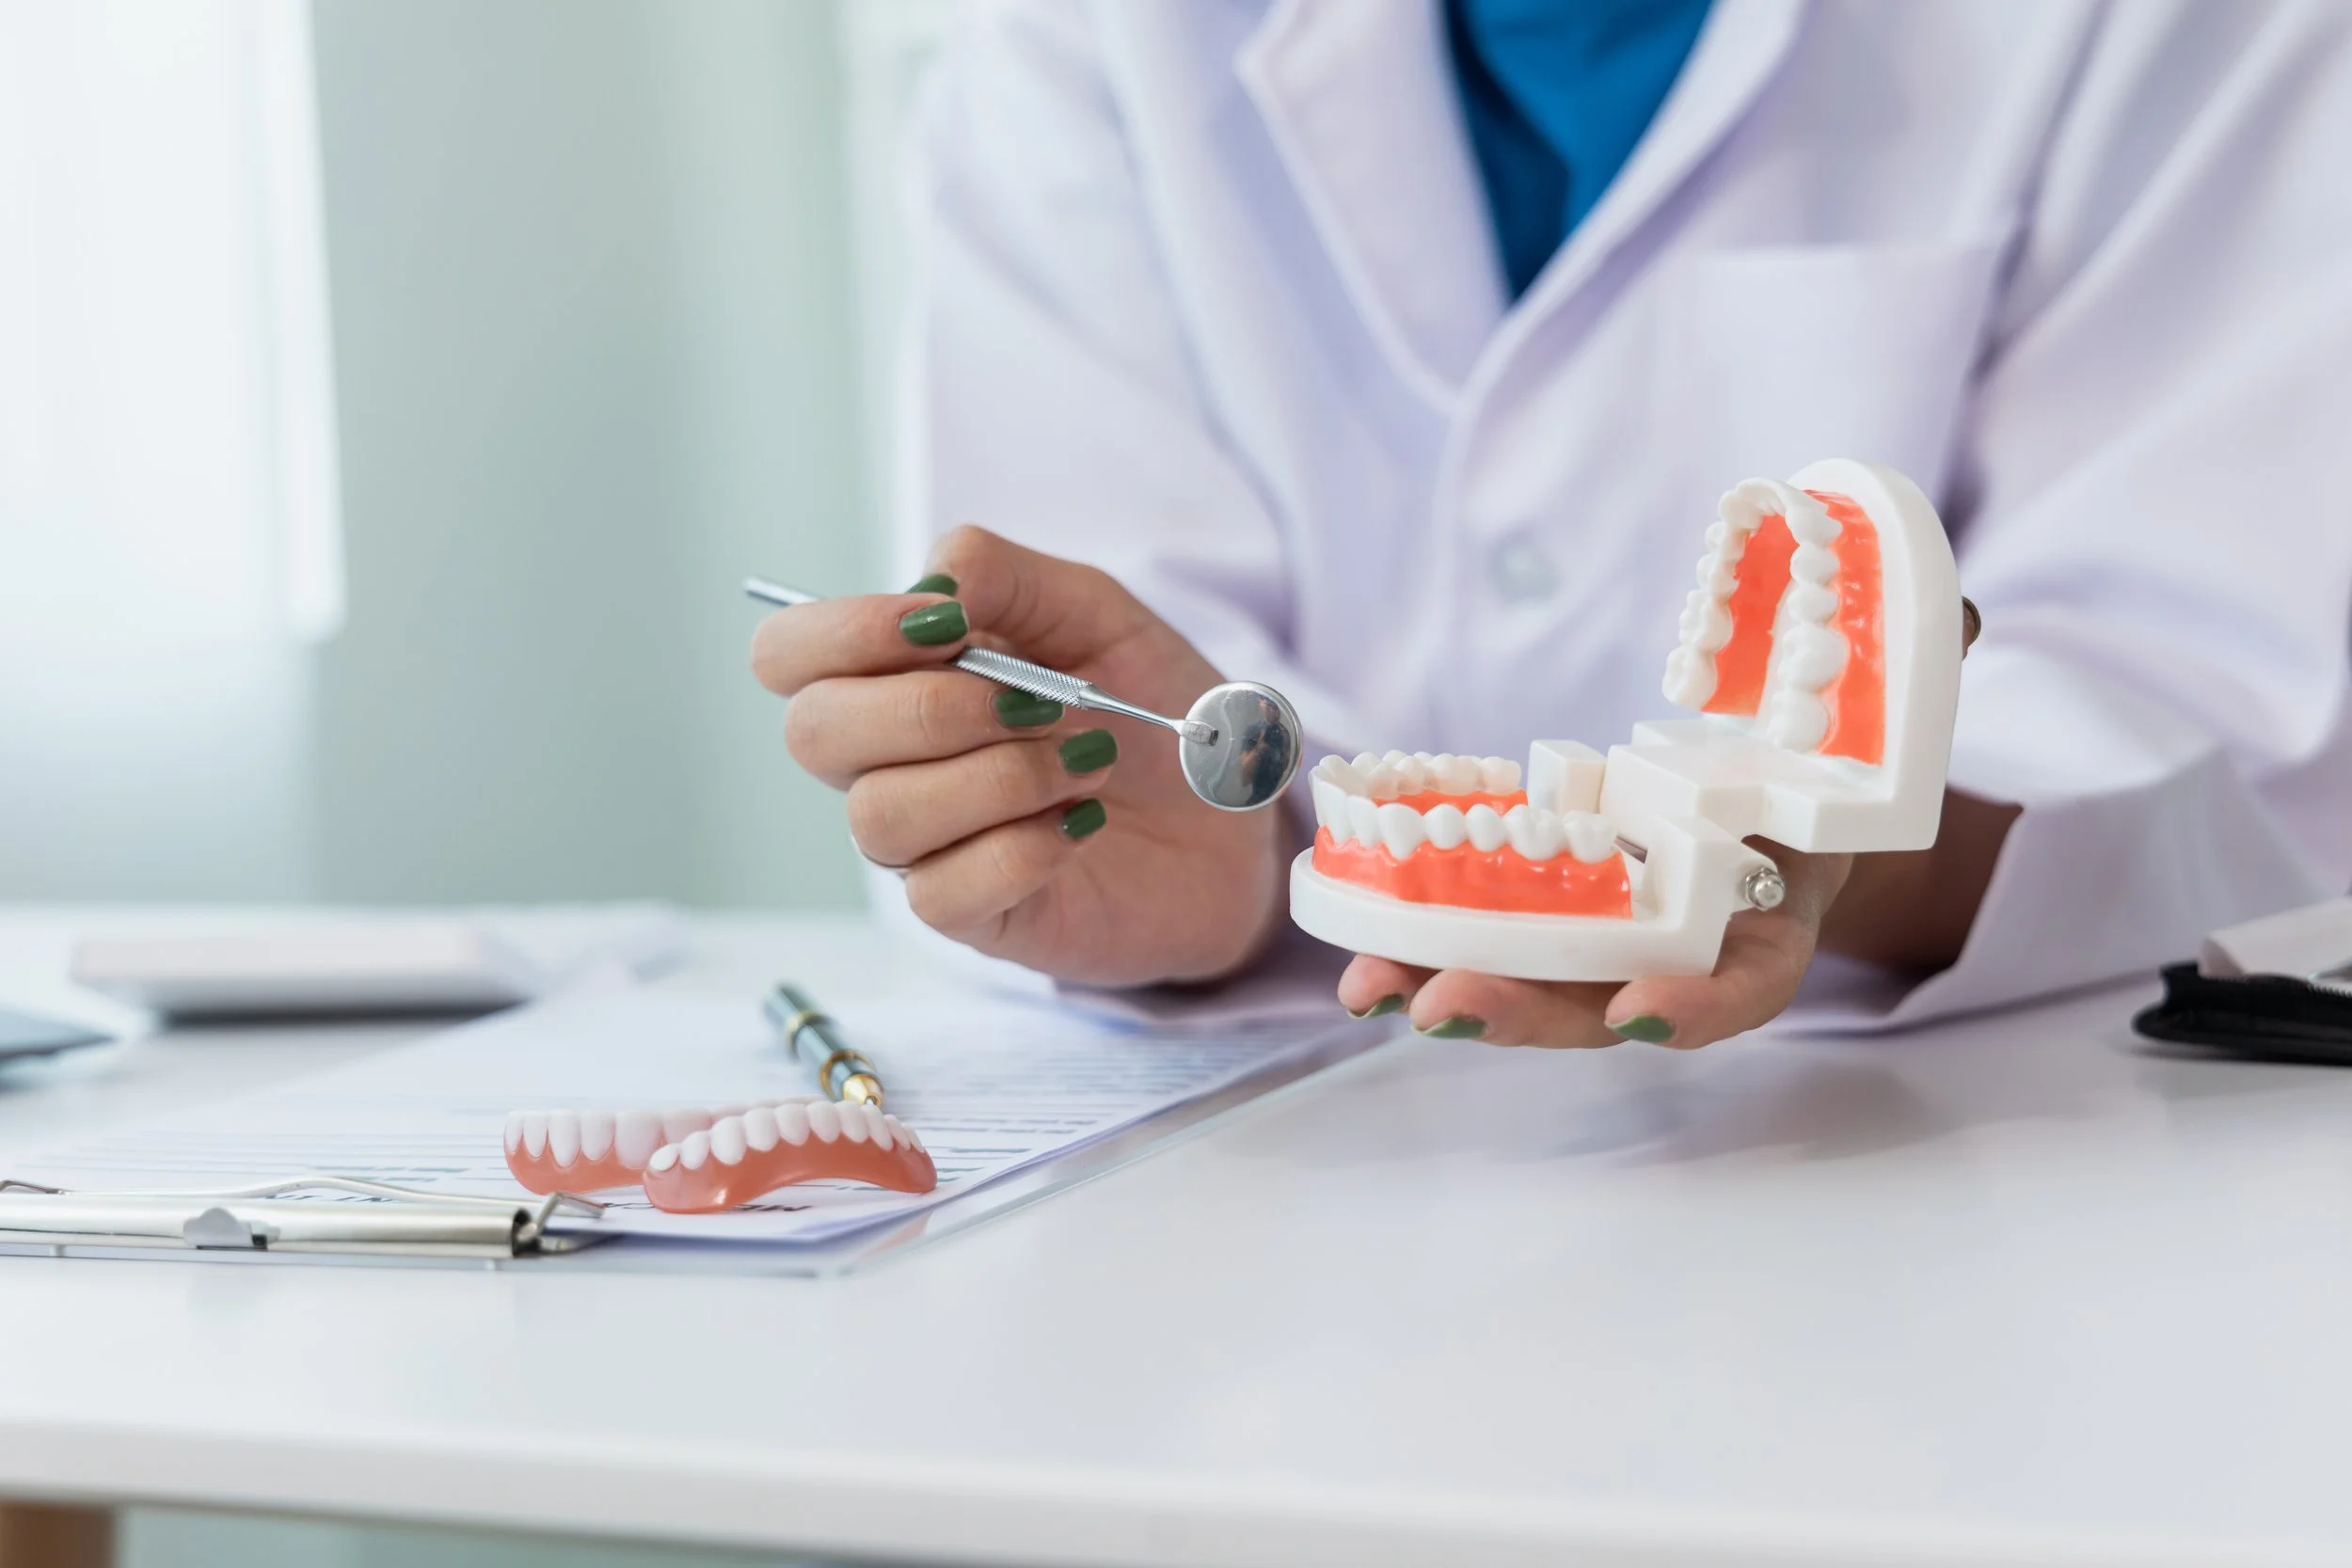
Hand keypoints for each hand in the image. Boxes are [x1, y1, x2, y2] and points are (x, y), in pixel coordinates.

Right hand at [750, 527, 1288, 985]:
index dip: (844, 632)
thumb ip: (1008, 575)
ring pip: (879, 815)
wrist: (1232, 822)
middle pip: (813, 734)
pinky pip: (940, 892)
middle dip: (929, 706)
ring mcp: (925, 847)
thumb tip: (931, 581)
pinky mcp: (973, 918)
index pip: (789, 656)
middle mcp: (890, 764)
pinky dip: (1023, 846)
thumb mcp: (1095, 612)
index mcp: (899, 677)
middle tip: (1038, 701)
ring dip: (997, 776)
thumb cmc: (1149, 712)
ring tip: (1087, 763)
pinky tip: (1082, 823)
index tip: (949, 625)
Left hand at [1331, 596, 1995, 1047]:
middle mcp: (1685, 948)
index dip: (1697, 1006)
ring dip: (1450, 989)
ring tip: (1369, 988)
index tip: (1637, 1012)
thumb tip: (1957, 615)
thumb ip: (1923, 669)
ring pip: (1532, 985)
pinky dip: (1425, 950)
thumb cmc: (1839, 761)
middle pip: (1607, 1001)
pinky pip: (1487, 939)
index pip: (1747, 982)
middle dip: (1527, 1009)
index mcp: (1776, 918)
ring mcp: (1613, 936)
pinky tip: (1359, 962)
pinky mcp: (1551, 907)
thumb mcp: (1890, 715)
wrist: (1790, 794)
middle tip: (1445, 1005)